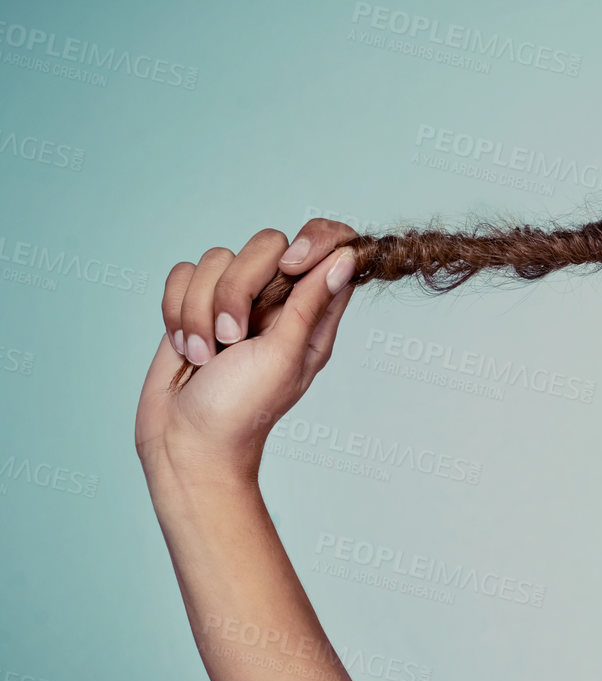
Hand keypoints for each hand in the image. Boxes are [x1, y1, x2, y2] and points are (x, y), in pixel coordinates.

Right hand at [135, 218, 362, 482]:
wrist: (185, 440)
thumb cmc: (242, 409)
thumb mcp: (284, 357)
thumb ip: (310, 304)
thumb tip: (345, 258)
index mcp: (312, 312)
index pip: (330, 246)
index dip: (316, 240)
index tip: (291, 266)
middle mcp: (276, 300)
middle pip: (266, 244)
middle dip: (237, 289)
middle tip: (233, 336)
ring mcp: (234, 300)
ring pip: (215, 259)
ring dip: (200, 311)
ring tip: (206, 356)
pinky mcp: (194, 304)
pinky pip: (182, 274)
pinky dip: (177, 312)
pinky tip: (187, 348)